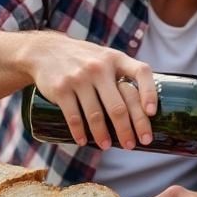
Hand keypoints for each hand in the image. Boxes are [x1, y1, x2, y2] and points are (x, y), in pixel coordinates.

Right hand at [24, 33, 156, 149]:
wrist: (45, 50)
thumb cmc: (85, 60)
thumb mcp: (106, 58)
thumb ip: (124, 74)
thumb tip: (145, 110)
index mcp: (116, 59)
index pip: (141, 73)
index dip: (150, 93)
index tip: (152, 113)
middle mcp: (100, 67)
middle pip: (119, 106)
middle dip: (128, 130)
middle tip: (132, 145)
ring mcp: (79, 78)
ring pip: (96, 115)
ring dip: (103, 136)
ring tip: (107, 146)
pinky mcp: (61, 88)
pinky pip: (73, 117)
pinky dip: (79, 133)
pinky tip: (83, 142)